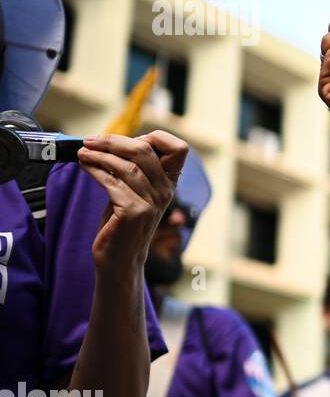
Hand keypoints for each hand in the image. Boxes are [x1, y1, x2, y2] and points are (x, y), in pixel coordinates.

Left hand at [77, 130, 187, 272]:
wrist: (120, 258)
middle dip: (114, 141)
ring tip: (83, 152)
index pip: (179, 149)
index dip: (156, 137)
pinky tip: (84, 165)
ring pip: (126, 165)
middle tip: (91, 140)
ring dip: (99, 154)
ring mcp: (151, 202)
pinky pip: (111, 181)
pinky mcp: (132, 212)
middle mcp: (165, 191)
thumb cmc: (122, 222)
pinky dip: (94, 169)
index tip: (128, 141)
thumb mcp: (135, 191)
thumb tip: (114, 142)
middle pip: (145, 150)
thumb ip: (134, 169)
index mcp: (169, 183)